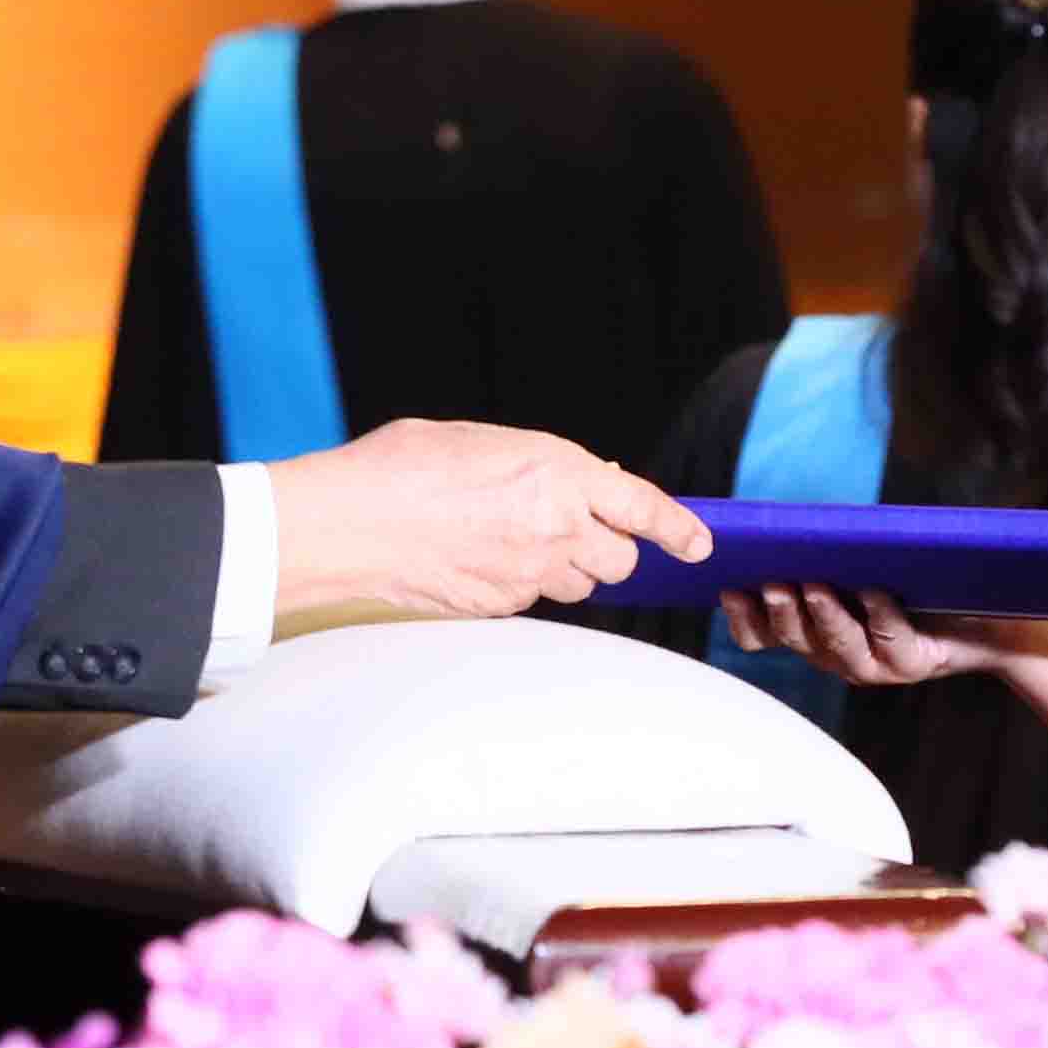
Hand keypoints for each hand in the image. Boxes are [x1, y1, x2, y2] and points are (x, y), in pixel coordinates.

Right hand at [267, 418, 711, 619]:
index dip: (679, 528)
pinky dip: (520, 584)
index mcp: (557, 471)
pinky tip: (479, 560)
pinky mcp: (501, 606)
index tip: (698, 542)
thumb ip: (538, 464)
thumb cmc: (402, 467)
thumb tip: (576, 479)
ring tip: (511, 541)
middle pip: (620, 559)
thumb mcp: (481, 441)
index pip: (644, 508)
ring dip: (564, 568)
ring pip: (578, 584)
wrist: (349, 524)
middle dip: (608, 548)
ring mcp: (529, 573)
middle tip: (574, 531)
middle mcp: (555, 526)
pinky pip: (532, 601)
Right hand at [716, 583, 1047, 686]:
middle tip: (770, 583)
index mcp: (818, 635)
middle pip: (797, 641)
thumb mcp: (866, 565)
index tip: (729, 588)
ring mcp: (877, 666)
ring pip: (839, 649)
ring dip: (824, 619)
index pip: (765, 638)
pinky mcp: (914, 663)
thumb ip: (829, 553)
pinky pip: (891, 640)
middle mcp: (841, 657)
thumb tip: (790, 520)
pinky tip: (873, 592)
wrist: (993, 615)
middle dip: (781, 613)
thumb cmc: (922, 582)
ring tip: (814, 588)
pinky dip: (880, 615)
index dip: (745, 619)